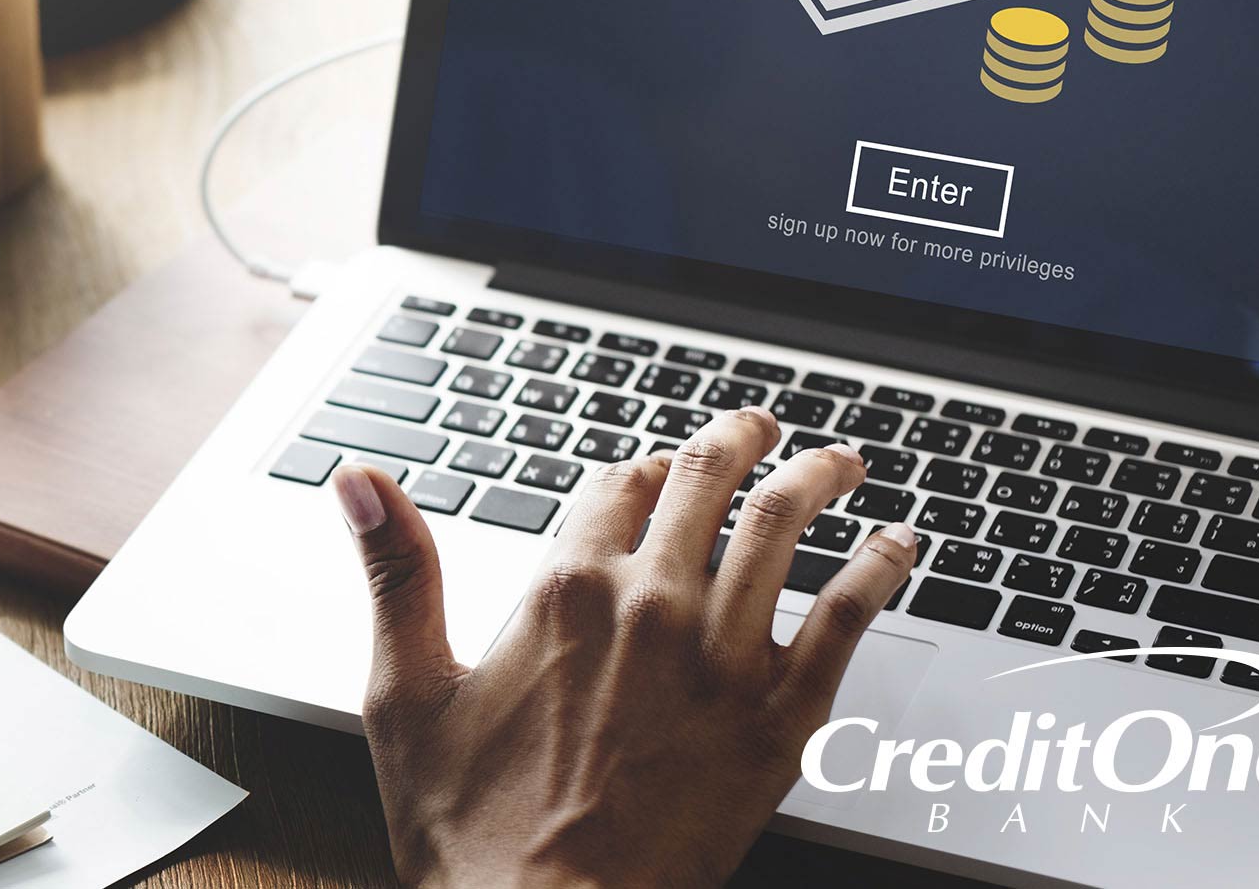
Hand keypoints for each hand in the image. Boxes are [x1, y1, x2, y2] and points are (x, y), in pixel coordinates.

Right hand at [333, 407, 917, 888]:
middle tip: (759, 429)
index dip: (639, 466)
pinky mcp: (780, 718)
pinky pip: (848, 617)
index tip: (654, 469)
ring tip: (839, 461)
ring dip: (818, 478)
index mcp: (563, 590)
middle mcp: (650, 605)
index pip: (616, 482)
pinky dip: (879, 568)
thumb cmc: (472, 830)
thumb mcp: (407, 692)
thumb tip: (360, 479)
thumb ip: (396, 571)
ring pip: (784, 528)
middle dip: (738, 440)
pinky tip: (898, 546)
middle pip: (707, 481)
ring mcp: (723, 659)